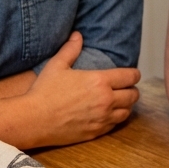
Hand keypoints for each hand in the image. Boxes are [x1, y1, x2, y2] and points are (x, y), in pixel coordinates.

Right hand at [25, 31, 140, 146]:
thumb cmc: (44, 91)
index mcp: (99, 81)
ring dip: (126, 105)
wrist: (34, 119)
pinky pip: (115, 125)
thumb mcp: (57, 65)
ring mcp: (102, 118)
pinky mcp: (96, 132)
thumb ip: (71, 49)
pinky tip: (109, 114)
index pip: (130, 77)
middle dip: (133, 90)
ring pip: (127, 112)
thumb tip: (77, 35)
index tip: (133, 74)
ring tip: (121, 101)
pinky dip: (116, 119)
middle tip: (128, 87)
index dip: (134, 74)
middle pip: (133, 95)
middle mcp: (105, 100)